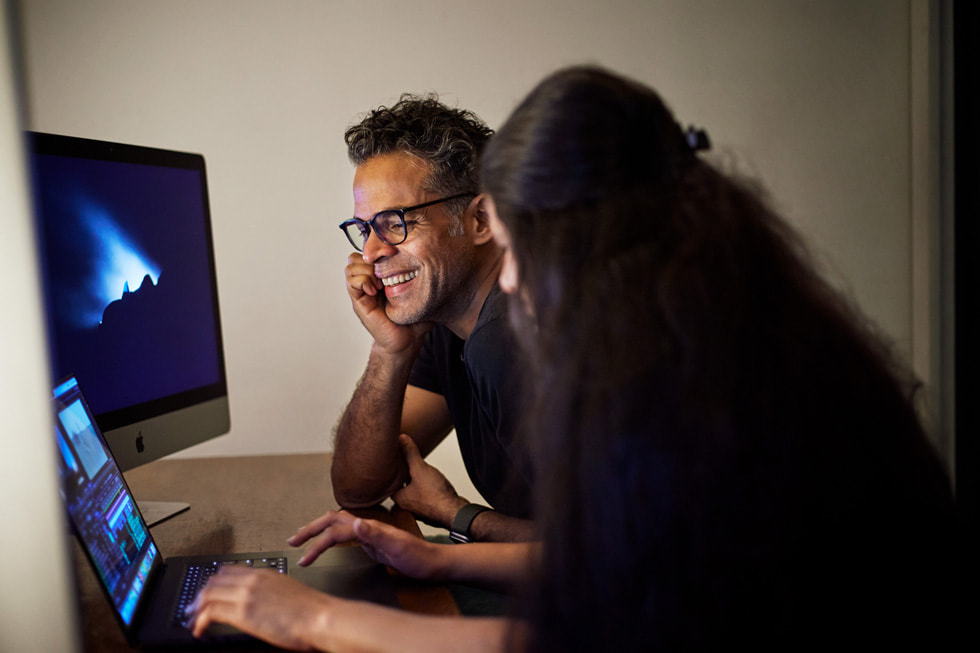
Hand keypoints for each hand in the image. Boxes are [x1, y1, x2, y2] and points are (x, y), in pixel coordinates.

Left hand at [186, 566, 330, 649]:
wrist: (321, 618)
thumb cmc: (313, 611)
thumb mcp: (289, 593)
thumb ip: (271, 594)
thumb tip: (263, 604)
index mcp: (265, 574)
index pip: (229, 571)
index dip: (214, 582)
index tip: (209, 593)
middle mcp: (253, 580)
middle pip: (214, 581)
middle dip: (201, 595)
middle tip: (194, 607)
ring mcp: (246, 594)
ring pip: (208, 594)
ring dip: (195, 608)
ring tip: (191, 619)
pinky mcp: (243, 613)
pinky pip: (211, 612)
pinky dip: (199, 620)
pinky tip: (199, 629)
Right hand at [288, 510, 445, 579]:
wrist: (433, 563)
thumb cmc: (418, 557)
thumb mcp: (398, 547)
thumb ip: (376, 534)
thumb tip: (355, 522)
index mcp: (370, 526)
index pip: (336, 530)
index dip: (318, 541)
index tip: (304, 554)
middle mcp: (368, 526)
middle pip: (333, 521)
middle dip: (311, 529)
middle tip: (292, 540)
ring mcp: (369, 533)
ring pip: (337, 527)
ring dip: (319, 532)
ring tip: (302, 540)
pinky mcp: (372, 542)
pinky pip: (346, 536)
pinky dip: (332, 538)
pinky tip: (328, 544)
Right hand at [345, 252, 429, 354]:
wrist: (406, 342)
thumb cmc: (414, 320)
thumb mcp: (422, 293)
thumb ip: (427, 278)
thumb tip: (441, 260)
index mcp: (382, 277)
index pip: (371, 252)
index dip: (379, 248)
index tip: (394, 250)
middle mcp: (370, 281)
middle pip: (358, 255)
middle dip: (371, 256)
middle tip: (387, 265)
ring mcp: (363, 291)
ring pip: (352, 265)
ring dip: (366, 270)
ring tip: (381, 282)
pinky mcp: (359, 302)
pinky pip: (352, 282)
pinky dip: (362, 281)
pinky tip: (375, 290)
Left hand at [392, 434, 467, 528]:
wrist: (455, 512)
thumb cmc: (436, 496)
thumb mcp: (420, 469)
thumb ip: (410, 454)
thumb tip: (401, 439)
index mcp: (399, 499)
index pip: (390, 485)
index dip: (392, 474)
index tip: (395, 465)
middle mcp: (408, 507)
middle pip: (402, 490)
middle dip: (405, 480)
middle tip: (407, 468)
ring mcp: (421, 511)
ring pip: (415, 495)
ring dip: (418, 487)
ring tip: (421, 475)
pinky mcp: (432, 512)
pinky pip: (427, 499)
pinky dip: (429, 493)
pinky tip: (435, 486)